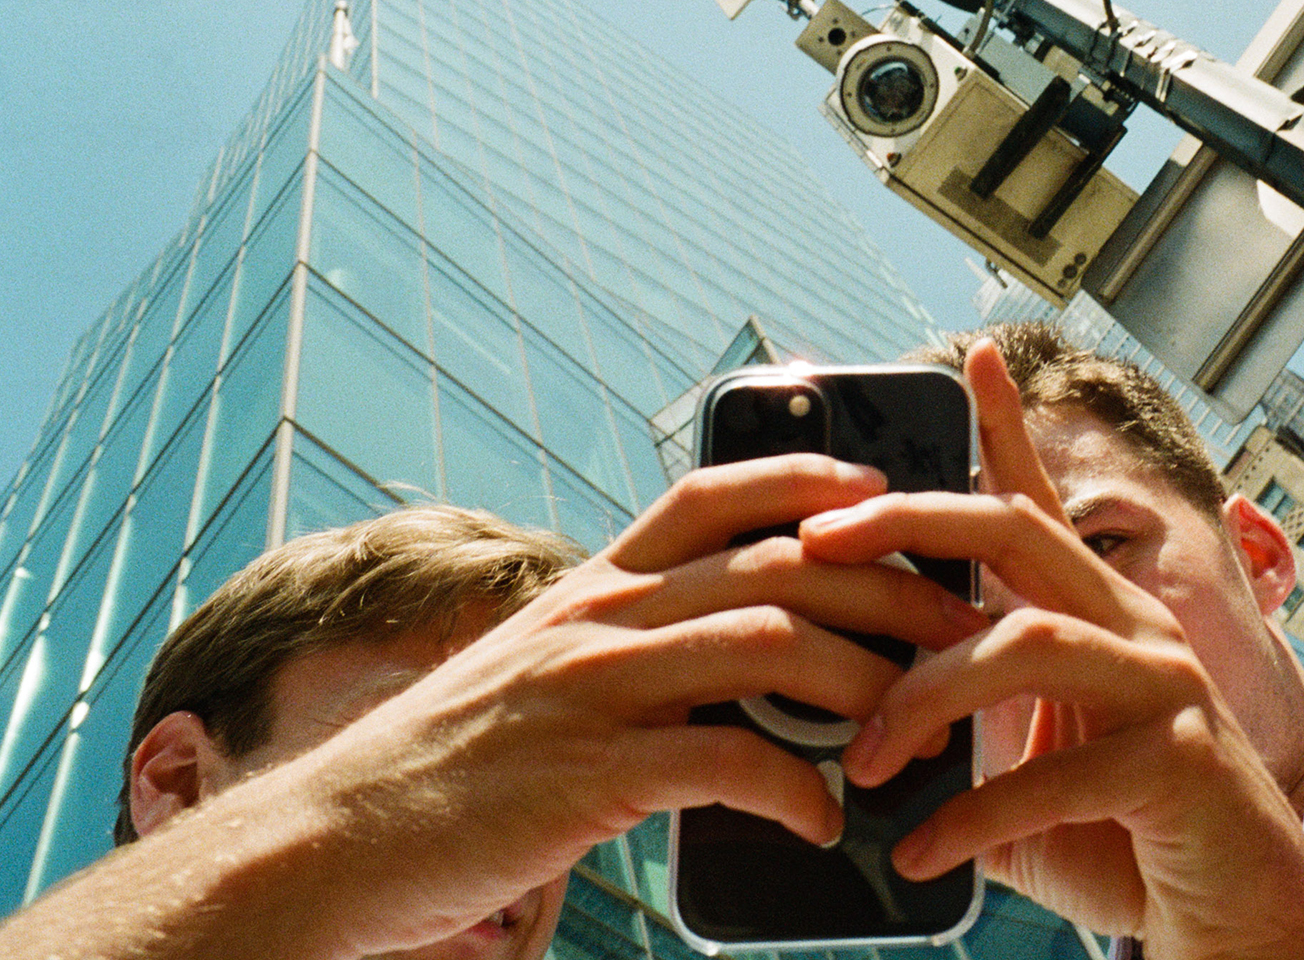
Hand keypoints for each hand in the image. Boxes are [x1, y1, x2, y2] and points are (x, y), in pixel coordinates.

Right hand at [235, 454, 989, 959]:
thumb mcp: (533, 672)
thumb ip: (617, 645)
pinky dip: (795, 790)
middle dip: (886, 589)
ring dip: (864, 683)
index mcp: (591, 586)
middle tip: (960, 623)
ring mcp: (593, 688)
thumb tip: (710, 652)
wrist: (329, 839)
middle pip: (776, 567)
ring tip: (918, 722)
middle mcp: (600, 615)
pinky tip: (825, 820)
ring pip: (768, 644)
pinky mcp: (589, 774)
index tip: (876, 486)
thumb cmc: (449, 765)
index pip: (709, 497)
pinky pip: (725, 763)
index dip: (801, 477)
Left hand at [799, 341, 1303, 959]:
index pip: (1041, 504)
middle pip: (1018, 532)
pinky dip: (973, 816)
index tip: (967, 358)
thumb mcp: (1027, 774)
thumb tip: (861, 730)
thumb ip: (964, 737)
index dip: (1006, 426)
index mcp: (1099, 617)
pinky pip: (1058, 774)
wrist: (1239, 921)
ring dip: (925, 696)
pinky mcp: (1182, 763)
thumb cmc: (1124, 842)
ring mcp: (1166, 688)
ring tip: (864, 765)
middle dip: (909, 524)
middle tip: (815, 547)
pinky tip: (920, 851)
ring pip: (1027, 640)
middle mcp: (1136, 629)